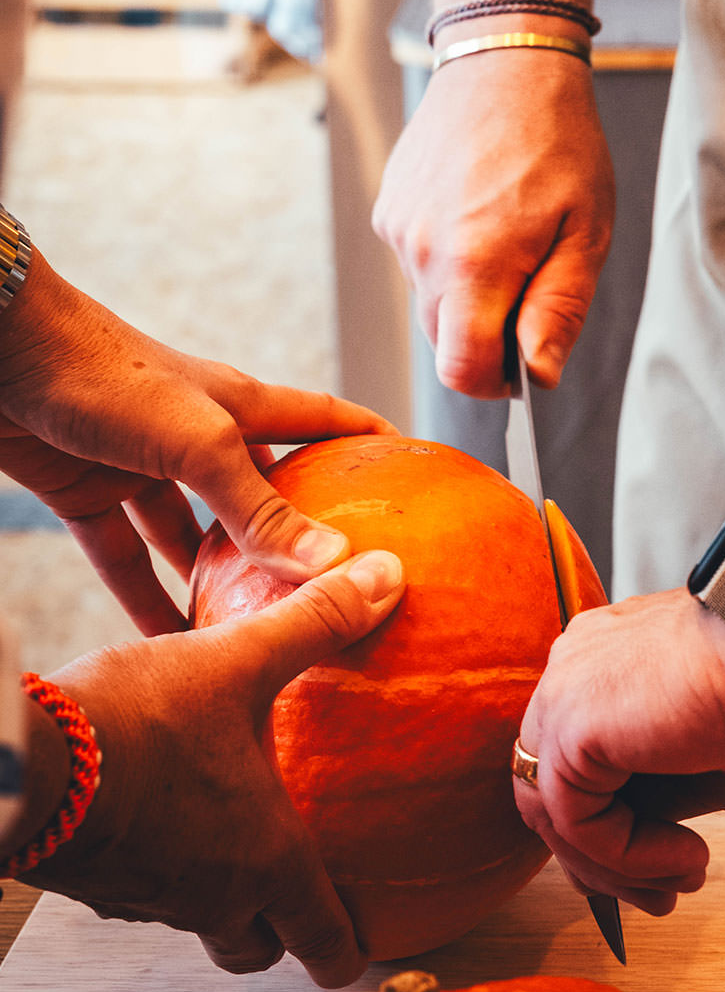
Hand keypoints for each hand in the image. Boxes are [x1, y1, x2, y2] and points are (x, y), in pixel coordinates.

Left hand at [0, 251, 397, 633]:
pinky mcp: (89, 494)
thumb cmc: (107, 374)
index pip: (326, 422)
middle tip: (335, 585)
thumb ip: (260, 508)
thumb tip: (335, 563)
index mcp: (241, 407)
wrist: (2, 353)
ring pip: (194, 535)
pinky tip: (166, 638)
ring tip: (255, 631)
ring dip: (219, 578)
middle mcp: (201, 438)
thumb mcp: (199, 443)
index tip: (417, 475)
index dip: (372, 443)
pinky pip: (126, 557)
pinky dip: (144, 597)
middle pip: (264, 491)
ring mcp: (143, 467)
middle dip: (297, 533)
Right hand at [26, 548, 406, 986]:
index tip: (361, 958)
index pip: (322, 938)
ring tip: (233, 848)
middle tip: (300, 906)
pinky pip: (147, 893)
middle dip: (282, 929)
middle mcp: (213, 895)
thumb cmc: (142, 718)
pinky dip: (166, 869)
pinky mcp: (99, 882)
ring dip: (221, 896)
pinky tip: (164, 818)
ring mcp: (150, 898)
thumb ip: (316, 621)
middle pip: (258, 944)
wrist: (28, 760)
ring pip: (200, 921)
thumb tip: (388, 577)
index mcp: (266, 858)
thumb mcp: (239, 659)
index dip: (347, 952)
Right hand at [373, 47, 613, 397]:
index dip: (496, 381)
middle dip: (485, 335)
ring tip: (509, 234)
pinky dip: (447, 255)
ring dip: (468, 291)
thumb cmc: (558, 141)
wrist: (505, 61)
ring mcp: (399, 229)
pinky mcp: (389, 208)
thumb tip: (540, 373)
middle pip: (444, 341)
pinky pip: (418, 261)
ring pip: (431, 300)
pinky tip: (479, 211)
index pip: (462, 370)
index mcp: (475, 262)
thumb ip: (559, 309)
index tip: (524, 363)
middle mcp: (423, 251)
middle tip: (531, 286)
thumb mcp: (585, 230)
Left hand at [512, 590, 724, 913]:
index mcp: (611, 660)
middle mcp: (578, 668)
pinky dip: (626, 856)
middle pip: (556, 789)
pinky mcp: (571, 724)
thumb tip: (650, 832)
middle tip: (666, 895)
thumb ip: (671, 787)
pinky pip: (575, 820)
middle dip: (606, 858)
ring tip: (682, 880)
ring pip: (556, 809)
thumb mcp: (722, 757)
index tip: (661, 869)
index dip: (610, 828)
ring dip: (617, 866)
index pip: (579, 760)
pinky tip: (688, 854)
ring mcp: (568, 691)